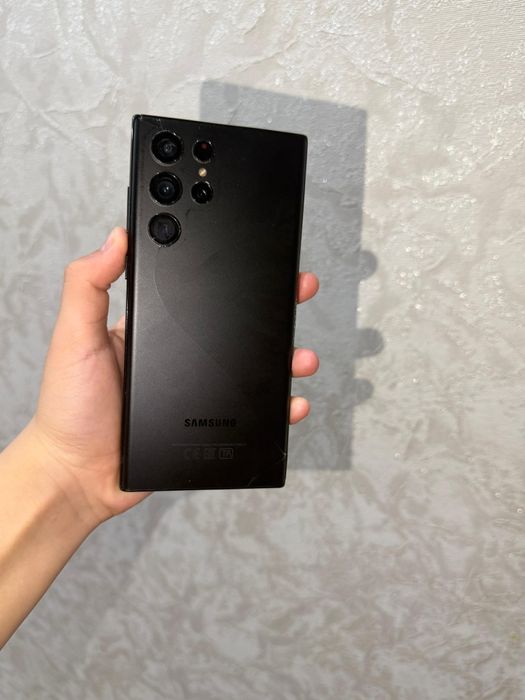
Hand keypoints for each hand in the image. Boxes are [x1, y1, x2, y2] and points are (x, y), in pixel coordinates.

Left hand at [27, 227, 319, 525]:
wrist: (80, 477)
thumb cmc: (70, 410)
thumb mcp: (74, 337)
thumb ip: (88, 286)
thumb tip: (116, 237)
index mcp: (153, 330)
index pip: (198, 292)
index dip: (228, 272)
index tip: (254, 253)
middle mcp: (181, 358)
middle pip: (237, 328)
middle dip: (273, 309)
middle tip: (297, 290)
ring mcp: (197, 392)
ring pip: (252, 370)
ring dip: (284, 359)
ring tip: (301, 356)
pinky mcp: (207, 427)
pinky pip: (251, 415)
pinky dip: (277, 409)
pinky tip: (291, 402)